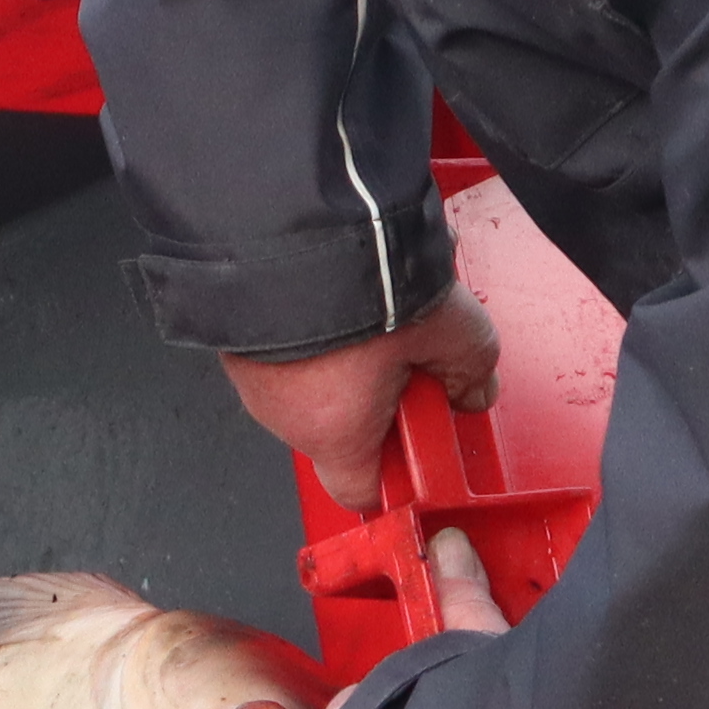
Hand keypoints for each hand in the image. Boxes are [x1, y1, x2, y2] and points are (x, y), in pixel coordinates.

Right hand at [223, 291, 501, 505]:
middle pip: (346, 423)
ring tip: (383, 298)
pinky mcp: (235, 331)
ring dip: (352, 348)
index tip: (423, 440)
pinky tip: (348, 278)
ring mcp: (250, 373)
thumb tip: (474, 389)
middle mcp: (284, 415)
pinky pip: (284, 343)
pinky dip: (316, 321)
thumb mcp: (450, 327)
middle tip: (414, 347)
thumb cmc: (357, 283)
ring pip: (316, 378)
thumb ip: (471, 367)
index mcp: (335, 433)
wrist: (285, 217)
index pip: (363, 491)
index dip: (399, 472)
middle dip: (385, 387)